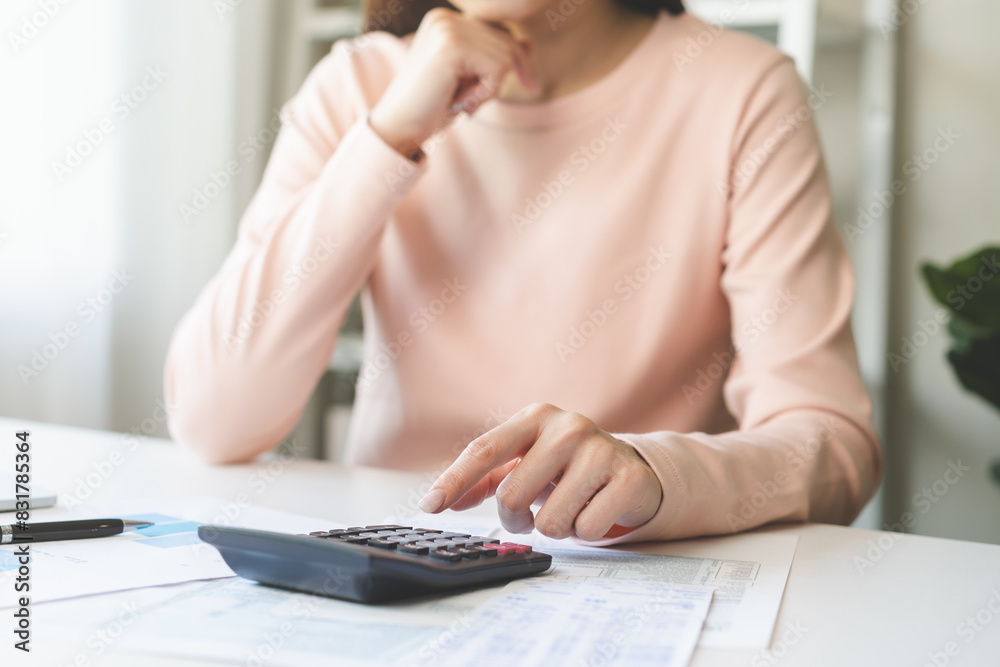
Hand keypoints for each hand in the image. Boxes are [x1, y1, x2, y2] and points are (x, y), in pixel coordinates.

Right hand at [369, 8, 538, 157]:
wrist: (397, 127)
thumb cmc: (431, 107)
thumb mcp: (469, 79)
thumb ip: (493, 58)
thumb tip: (528, 44)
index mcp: (445, 19)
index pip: (501, 33)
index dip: (512, 63)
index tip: (523, 86)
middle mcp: (445, 17)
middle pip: (508, 42)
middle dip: (500, 78)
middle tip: (468, 101)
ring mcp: (447, 28)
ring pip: (506, 56)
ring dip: (491, 89)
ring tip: (460, 100)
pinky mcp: (451, 46)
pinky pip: (498, 69)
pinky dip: (486, 93)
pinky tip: (458, 102)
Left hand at [418, 403, 662, 541]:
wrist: (631, 468)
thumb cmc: (567, 467)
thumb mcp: (526, 461)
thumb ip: (485, 479)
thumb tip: (442, 500)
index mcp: (536, 417)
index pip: (484, 449)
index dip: (454, 480)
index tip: (430, 506)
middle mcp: (568, 427)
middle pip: (512, 495)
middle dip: (515, 520)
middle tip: (529, 516)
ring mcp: (601, 450)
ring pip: (550, 520)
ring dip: (554, 527)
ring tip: (570, 508)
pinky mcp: (628, 477)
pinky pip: (587, 529)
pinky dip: (586, 531)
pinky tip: (596, 509)